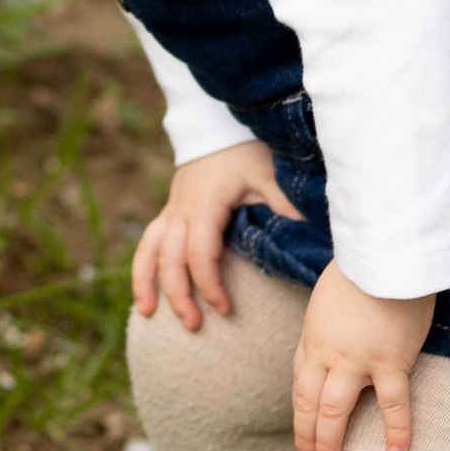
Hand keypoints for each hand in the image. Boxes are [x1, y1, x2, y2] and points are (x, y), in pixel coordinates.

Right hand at [131, 140, 280, 331]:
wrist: (219, 125)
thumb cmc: (247, 151)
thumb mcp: (269, 173)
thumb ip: (284, 204)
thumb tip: (308, 235)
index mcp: (206, 203)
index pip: (201, 253)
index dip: (209, 285)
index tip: (225, 310)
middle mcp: (182, 209)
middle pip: (170, 258)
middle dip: (178, 294)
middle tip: (193, 325)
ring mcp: (171, 210)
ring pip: (150, 250)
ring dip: (147, 283)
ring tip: (147, 315)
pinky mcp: (169, 212)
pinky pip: (148, 242)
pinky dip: (142, 267)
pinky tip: (143, 292)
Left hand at [293, 272, 433, 450]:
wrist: (383, 252)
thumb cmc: (360, 269)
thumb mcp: (328, 301)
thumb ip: (328, 329)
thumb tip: (334, 348)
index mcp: (312, 339)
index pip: (300, 387)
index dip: (300, 417)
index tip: (303, 437)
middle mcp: (327, 355)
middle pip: (309, 405)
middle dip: (307, 439)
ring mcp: (357, 360)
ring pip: (334, 412)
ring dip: (329, 443)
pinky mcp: (390, 361)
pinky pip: (392, 405)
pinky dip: (396, 432)